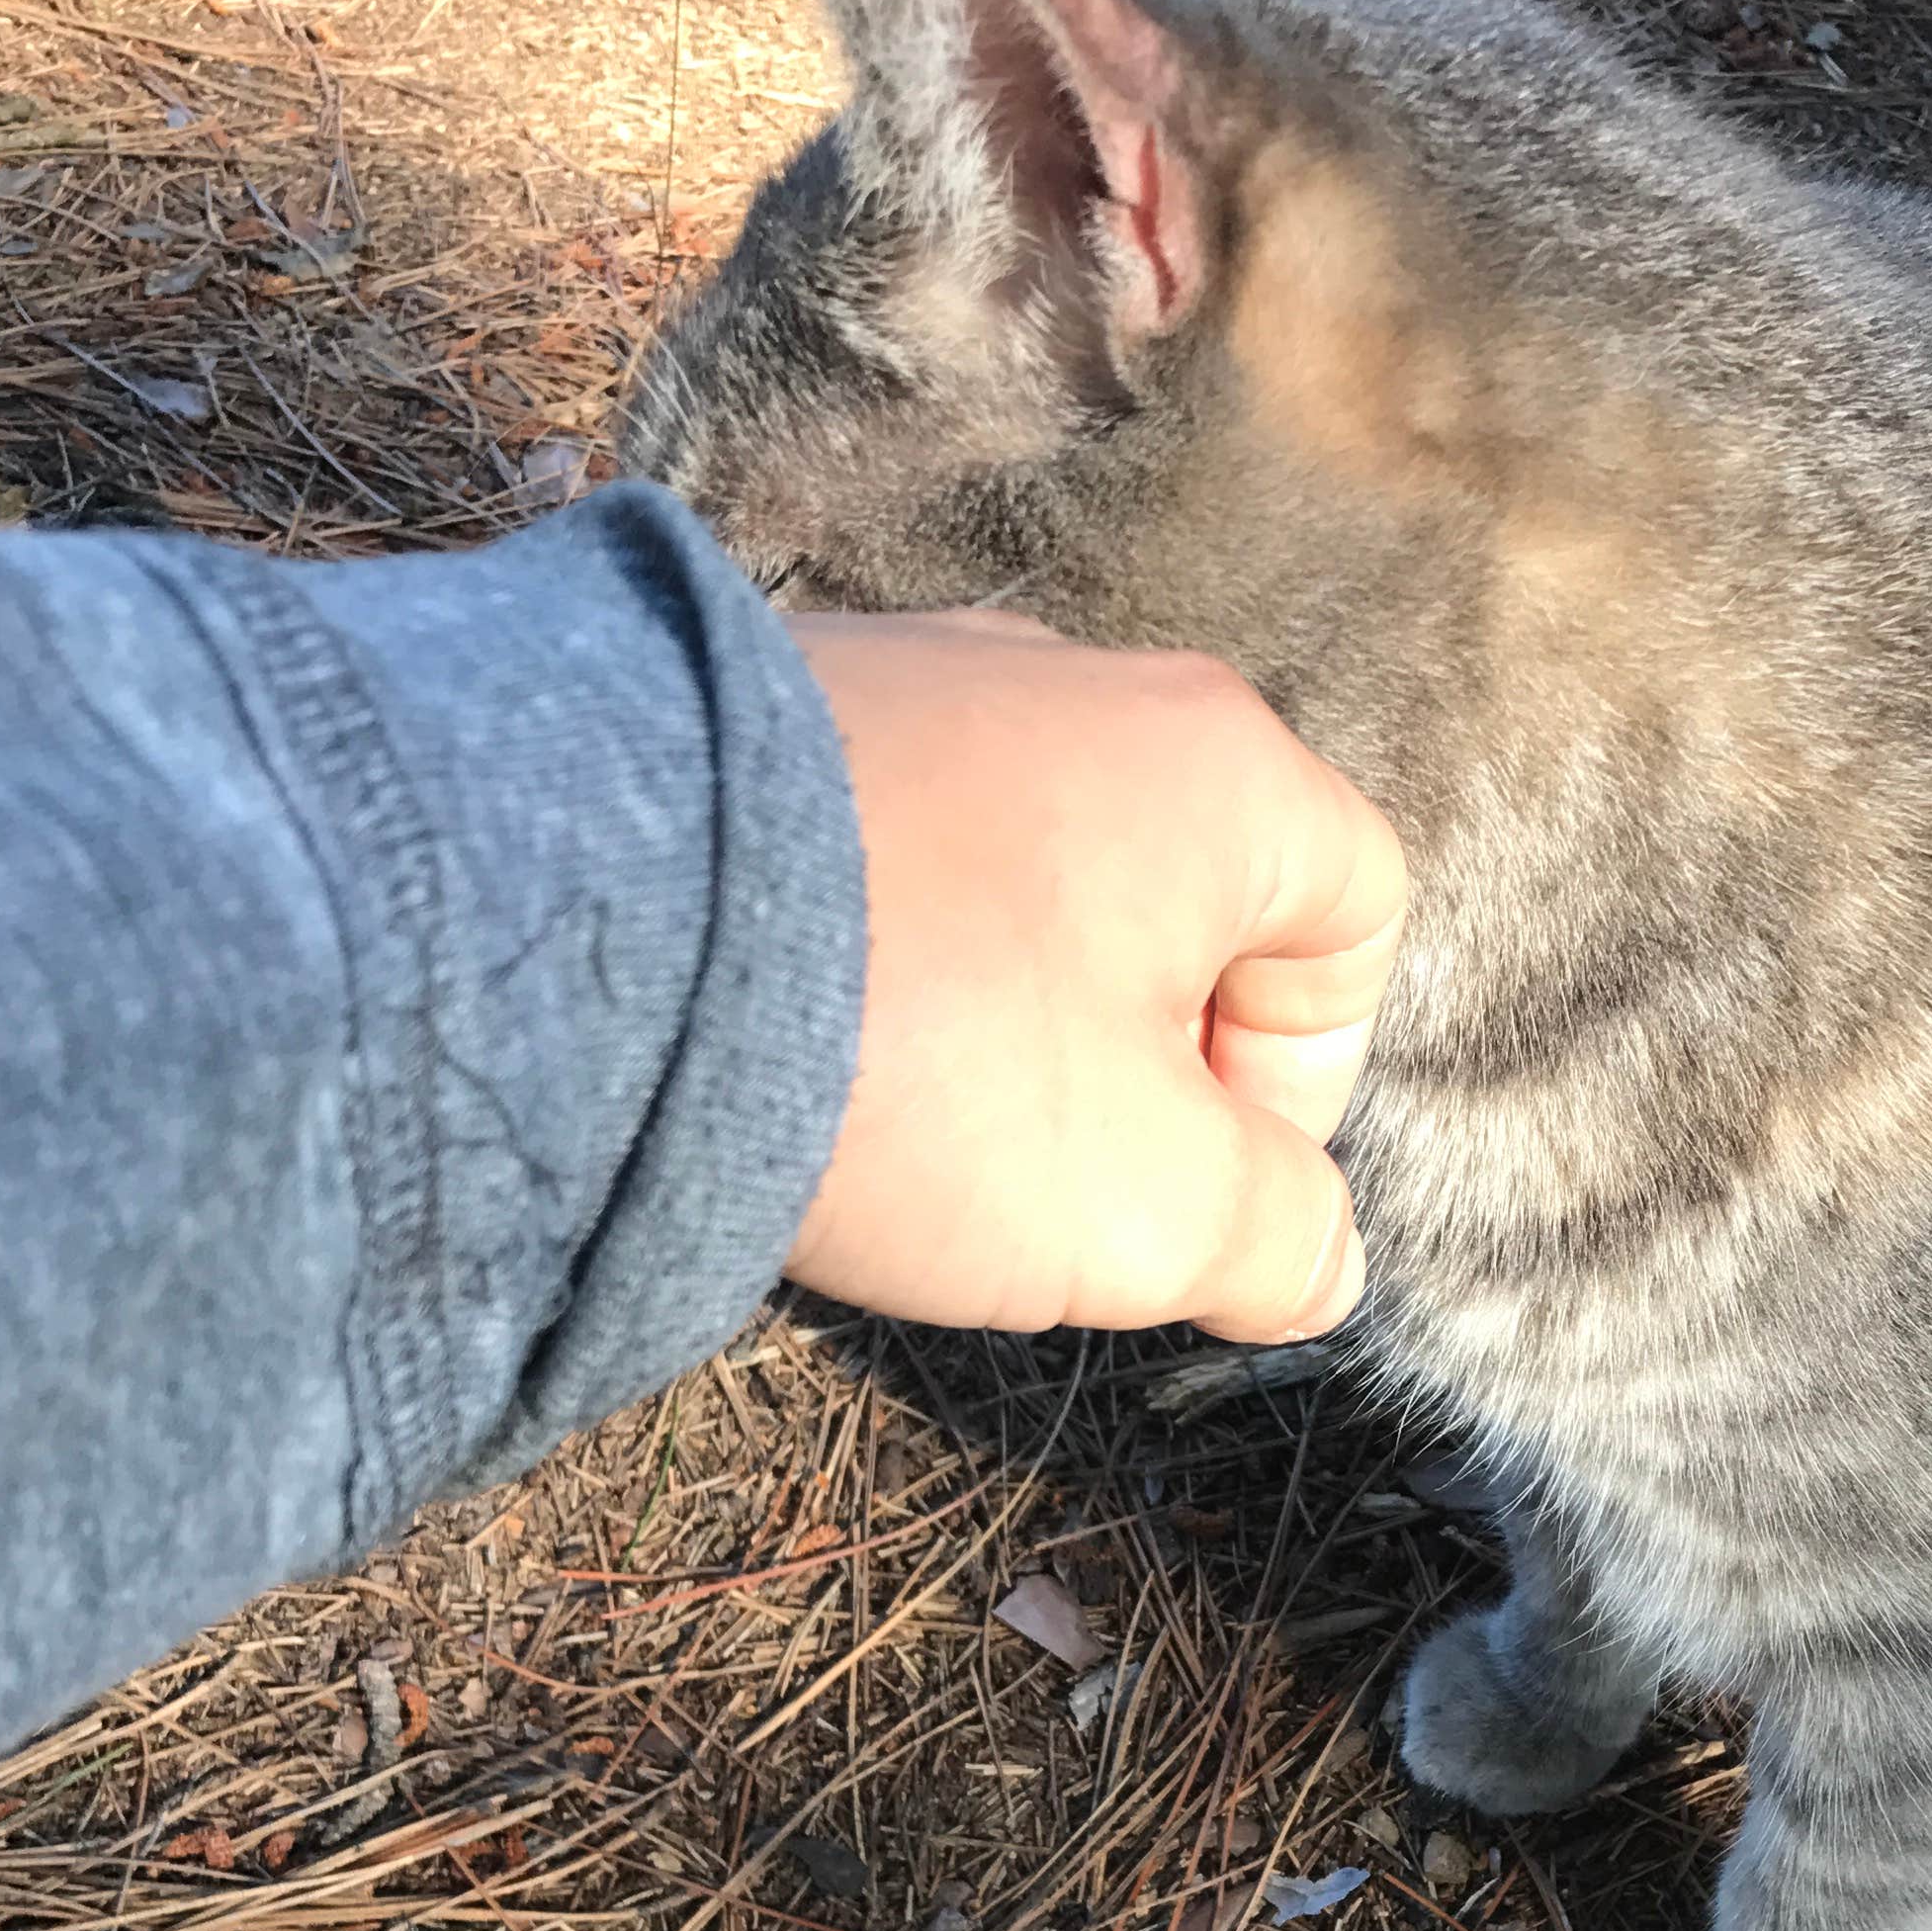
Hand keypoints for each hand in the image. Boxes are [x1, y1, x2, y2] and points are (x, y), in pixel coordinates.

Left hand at [780, 611, 1403, 1341]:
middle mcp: (1073, 676)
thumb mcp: (1151, 1210)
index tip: (1192, 1181)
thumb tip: (1310, 1260)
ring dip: (996, 1012)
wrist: (576, 929)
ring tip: (896, 1114)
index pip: (1355, 916)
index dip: (1307, 1083)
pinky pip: (871, 844)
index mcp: (1216, 766)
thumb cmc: (919, 1059)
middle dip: (1136, 1061)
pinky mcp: (748, 700)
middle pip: (1181, 903)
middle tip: (1037, 1175)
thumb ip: (1279, 1243)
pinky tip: (792, 1040)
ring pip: (1021, 879)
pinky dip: (867, 950)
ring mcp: (904, 670)